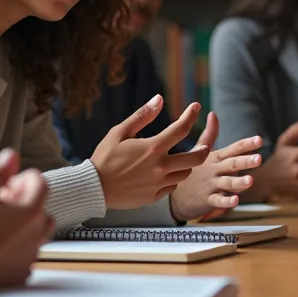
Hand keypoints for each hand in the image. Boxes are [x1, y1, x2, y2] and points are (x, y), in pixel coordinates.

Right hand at [0, 148, 54, 288]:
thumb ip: (0, 172)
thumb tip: (12, 155)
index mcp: (32, 211)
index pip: (41, 184)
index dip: (26, 178)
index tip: (9, 182)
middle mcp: (38, 233)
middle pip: (41, 209)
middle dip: (25, 201)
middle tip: (2, 202)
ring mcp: (31, 255)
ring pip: (36, 233)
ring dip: (23, 224)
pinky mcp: (22, 273)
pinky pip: (27, 255)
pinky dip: (18, 247)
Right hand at [91, 95, 210, 208]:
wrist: (93, 188)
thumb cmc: (104, 157)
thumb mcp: (119, 132)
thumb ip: (142, 116)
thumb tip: (159, 99)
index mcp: (152, 148)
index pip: (180, 129)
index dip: (190, 115)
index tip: (195, 107)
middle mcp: (160, 167)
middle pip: (196, 158)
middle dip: (203, 149)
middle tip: (204, 145)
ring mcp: (158, 184)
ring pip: (185, 174)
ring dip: (186, 165)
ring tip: (180, 160)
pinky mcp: (153, 197)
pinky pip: (171, 187)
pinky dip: (172, 179)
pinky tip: (164, 174)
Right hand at [170, 112, 262, 221]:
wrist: (173, 195)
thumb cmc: (190, 170)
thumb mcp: (197, 150)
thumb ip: (210, 134)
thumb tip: (212, 113)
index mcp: (214, 157)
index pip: (233, 149)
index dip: (246, 144)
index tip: (259, 140)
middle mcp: (214, 169)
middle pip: (232, 164)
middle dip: (245, 161)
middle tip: (259, 159)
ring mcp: (210, 185)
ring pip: (227, 183)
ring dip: (238, 182)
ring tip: (250, 181)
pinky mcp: (207, 199)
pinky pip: (218, 201)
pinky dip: (226, 202)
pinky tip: (236, 200)